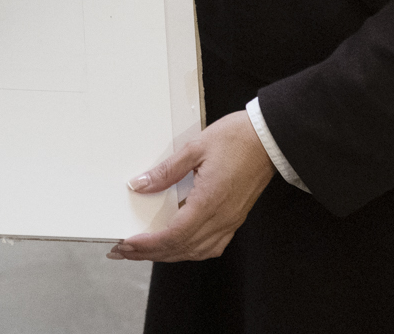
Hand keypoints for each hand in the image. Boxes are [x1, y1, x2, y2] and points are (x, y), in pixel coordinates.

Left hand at [107, 113, 276, 263]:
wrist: (269, 139)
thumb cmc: (236, 139)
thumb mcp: (194, 148)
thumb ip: (166, 171)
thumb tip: (138, 185)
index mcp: (209, 202)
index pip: (173, 235)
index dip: (148, 244)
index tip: (126, 244)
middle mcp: (220, 218)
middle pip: (181, 248)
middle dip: (150, 253)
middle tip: (124, 251)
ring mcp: (230, 222)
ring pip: (196, 251)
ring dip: (168, 254)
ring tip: (144, 250)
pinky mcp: (235, 219)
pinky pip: (211, 246)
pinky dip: (190, 250)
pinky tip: (177, 245)